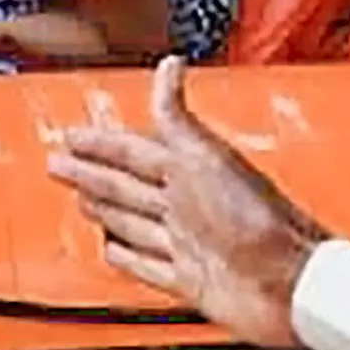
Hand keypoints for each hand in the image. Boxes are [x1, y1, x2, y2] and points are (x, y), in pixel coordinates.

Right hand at [50, 57, 327, 349]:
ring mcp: (187, 243)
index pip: (132, 151)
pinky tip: (113, 250)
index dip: (100, 144)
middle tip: (61, 163)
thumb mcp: (208, 160)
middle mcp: (186, 206)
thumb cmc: (260, 222)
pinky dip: (126, 257)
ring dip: (104, 210)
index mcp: (189, 171)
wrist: (288, 282)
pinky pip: (146, 265)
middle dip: (91, 173)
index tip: (71, 136)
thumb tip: (168, 67)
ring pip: (131, 222)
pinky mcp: (188, 280)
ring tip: (81, 200)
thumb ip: (180, 119)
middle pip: (125, 185)